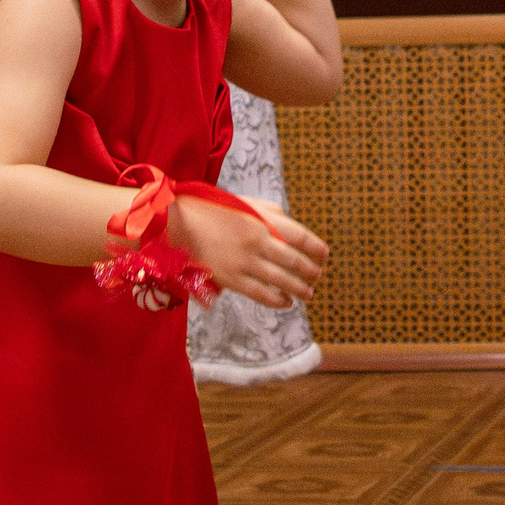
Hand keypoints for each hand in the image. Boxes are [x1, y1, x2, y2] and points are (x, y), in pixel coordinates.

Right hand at [172, 194, 327, 307]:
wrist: (179, 222)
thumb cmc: (215, 209)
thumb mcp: (247, 203)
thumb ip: (272, 214)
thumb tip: (292, 230)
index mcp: (262, 220)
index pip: (300, 236)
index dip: (316, 248)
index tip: (325, 255)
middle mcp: (257, 242)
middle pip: (294, 261)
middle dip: (311, 271)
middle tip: (318, 275)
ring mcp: (244, 262)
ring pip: (281, 281)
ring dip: (300, 288)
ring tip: (309, 293)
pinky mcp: (231, 279)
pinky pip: (261, 294)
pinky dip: (278, 300)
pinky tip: (287, 302)